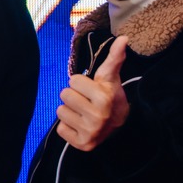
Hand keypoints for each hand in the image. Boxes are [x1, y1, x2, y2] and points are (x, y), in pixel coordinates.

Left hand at [56, 35, 129, 152]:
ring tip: (84, 114)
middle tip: (87, 102)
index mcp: (104, 98)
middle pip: (64, 95)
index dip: (82, 84)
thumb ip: (114, 58)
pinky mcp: (81, 144)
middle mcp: (97, 116)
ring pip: (60, 111)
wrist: (120, 128)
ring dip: (70, 111)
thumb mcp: (111, 79)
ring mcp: (90, 132)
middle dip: (74, 97)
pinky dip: (68, 127)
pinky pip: (60, 129)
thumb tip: (123, 38)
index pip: (73, 80)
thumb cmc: (111, 98)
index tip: (93, 90)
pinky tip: (81, 125)